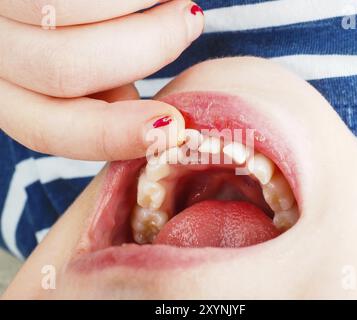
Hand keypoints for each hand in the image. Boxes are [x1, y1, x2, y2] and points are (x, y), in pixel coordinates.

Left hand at [0, 0, 203, 159]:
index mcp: (11, 98)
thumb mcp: (80, 78)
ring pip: (64, 9)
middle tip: (191, 20)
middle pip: (64, 67)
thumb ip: (105, 98)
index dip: (115, 134)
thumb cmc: (69, 36)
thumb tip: (144, 114)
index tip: (173, 124)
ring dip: (138, 5)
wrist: (47, 1)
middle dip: (147, 46)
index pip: (48, 130)